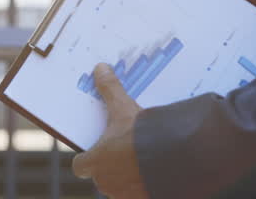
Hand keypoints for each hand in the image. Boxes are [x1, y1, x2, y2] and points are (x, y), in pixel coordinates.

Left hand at [71, 63, 149, 198]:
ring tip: (144, 160)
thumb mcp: (123, 109)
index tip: (98, 149)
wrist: (174, 157)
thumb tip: (100, 68)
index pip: (80, 166)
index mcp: (95, 163)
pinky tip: (156, 171)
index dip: (87, 157)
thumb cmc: (141, 134)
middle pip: (102, 177)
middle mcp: (105, 183)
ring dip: (129, 177)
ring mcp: (124, 195)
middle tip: (126, 151)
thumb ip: (110, 90)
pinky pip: (139, 193)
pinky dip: (145, 184)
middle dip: (112, 167)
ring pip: (120, 187)